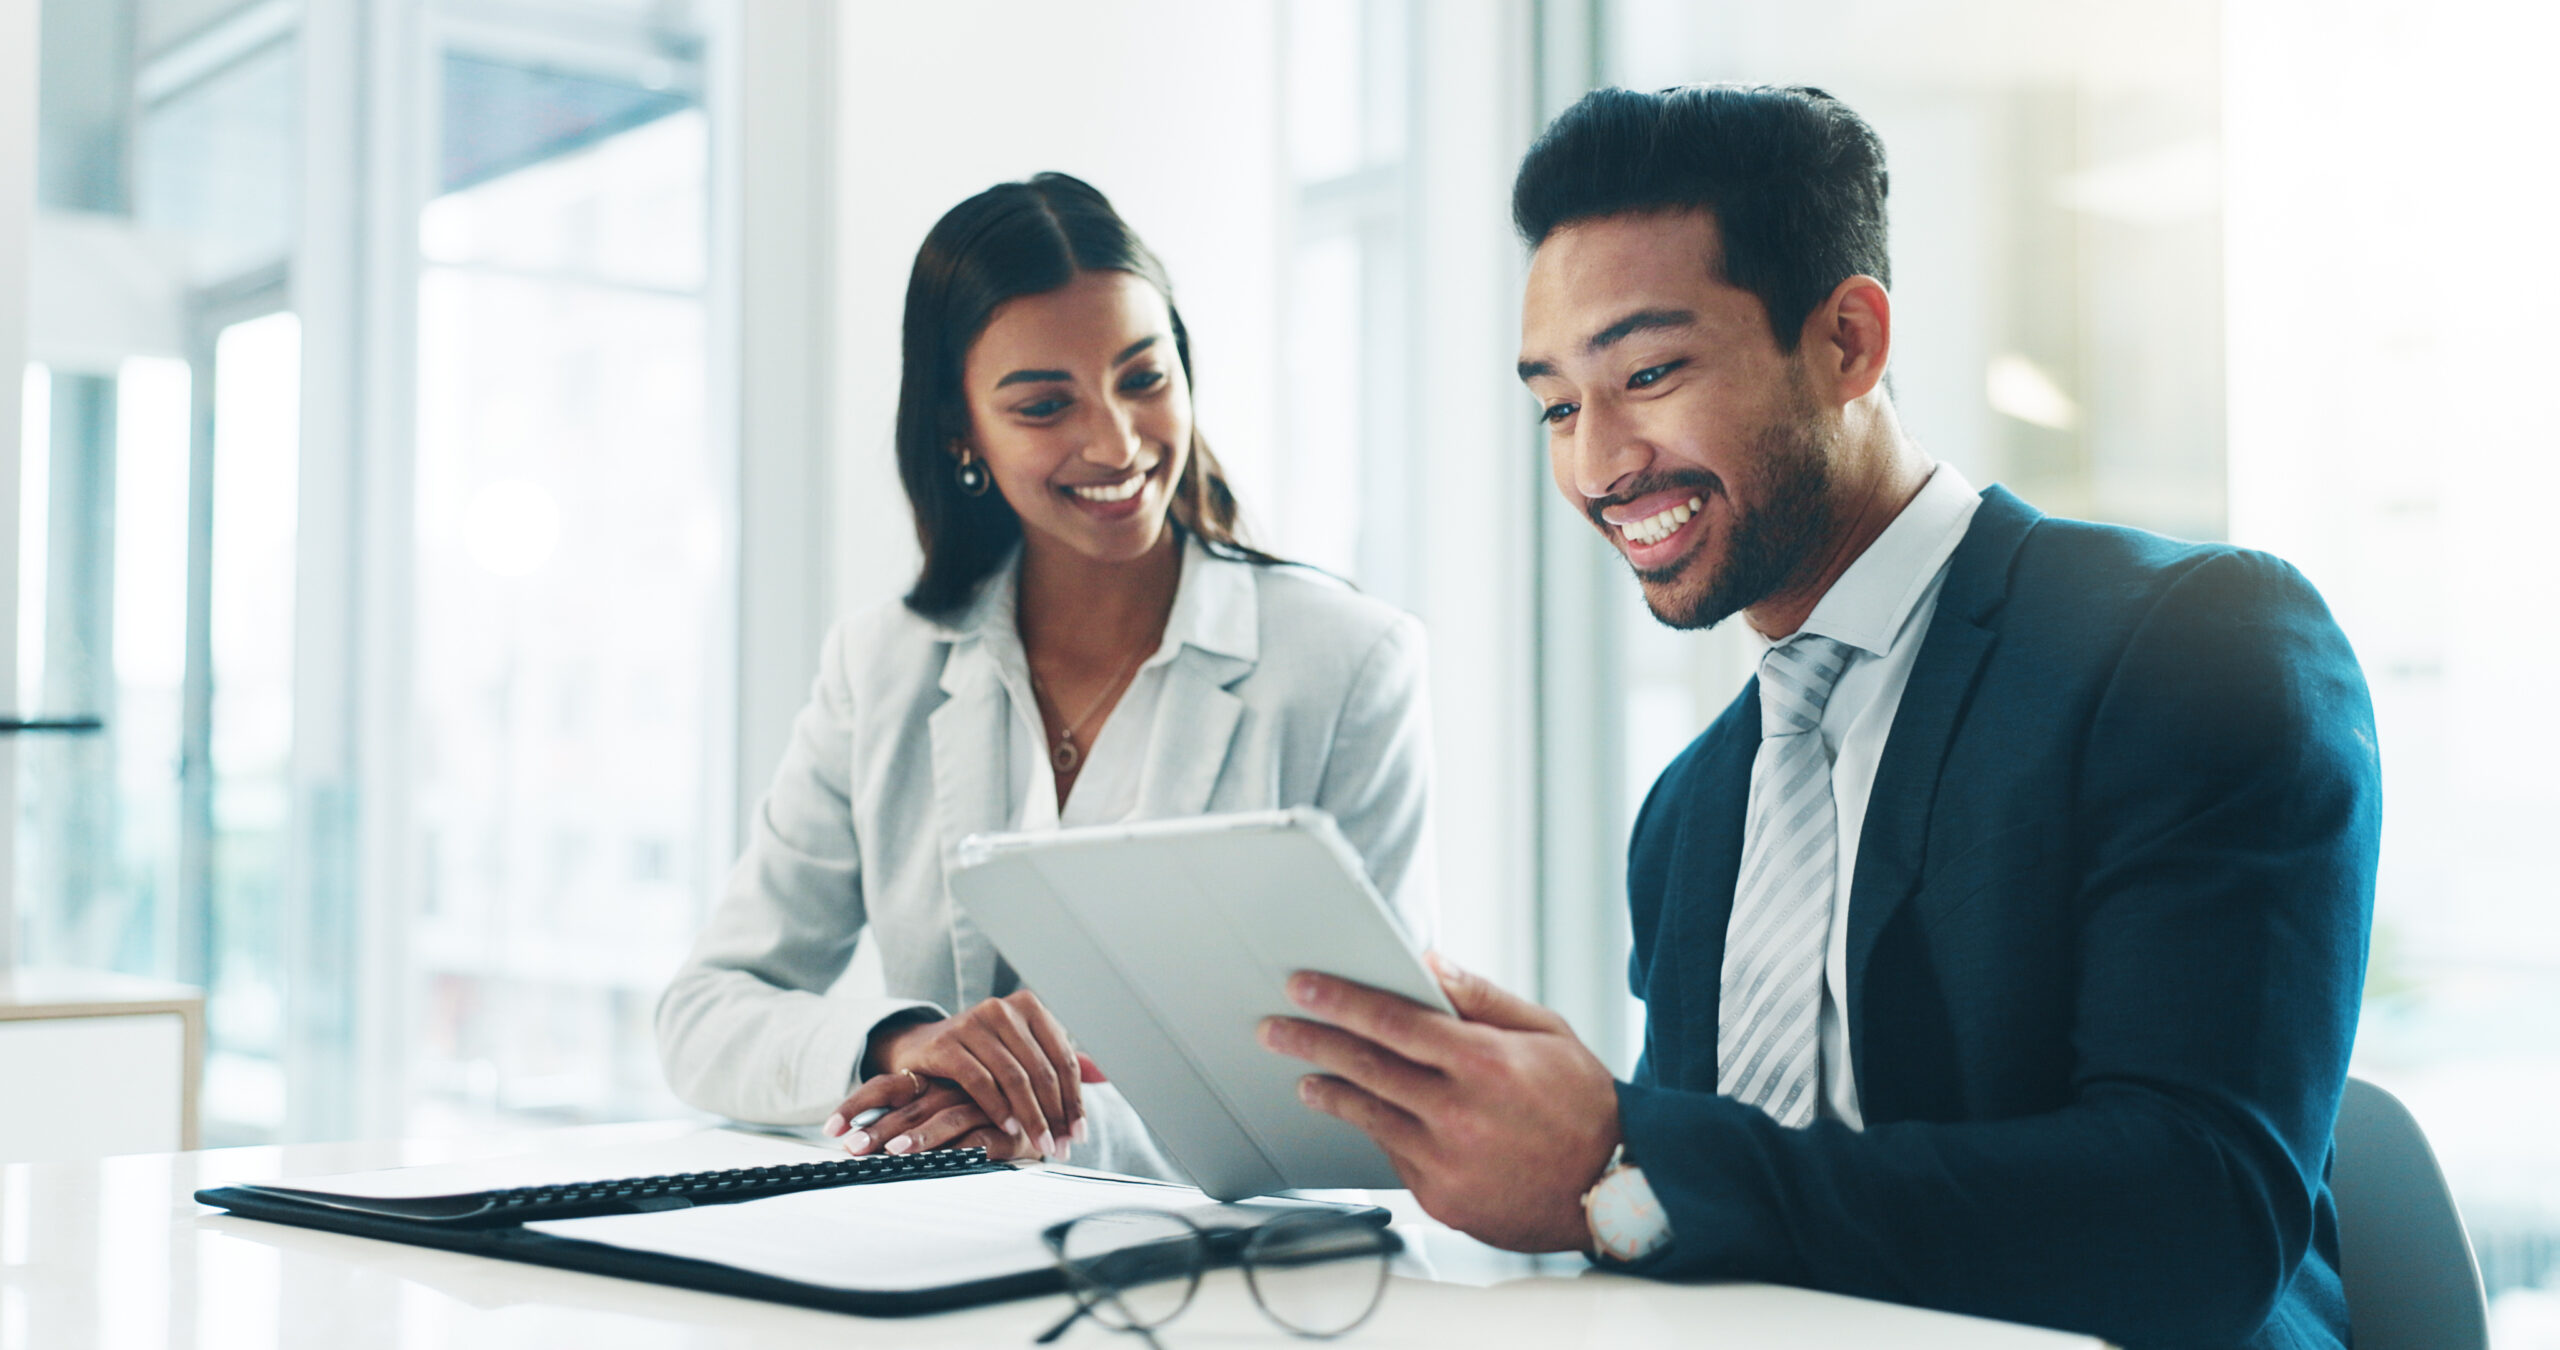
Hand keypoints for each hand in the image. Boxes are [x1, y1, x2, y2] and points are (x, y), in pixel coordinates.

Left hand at [822, 1070, 1025, 1158]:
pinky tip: (948, 1159)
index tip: (831, 1129)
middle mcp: (954, 1087)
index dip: (857, 1105)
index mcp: (931, 1078)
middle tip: (856, 1147)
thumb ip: (901, 1115)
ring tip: (895, 1153)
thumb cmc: (977, 1110)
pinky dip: (964, 1149)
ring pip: (946, 1117)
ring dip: (921, 1137)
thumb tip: (848, 1136)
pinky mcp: (1007, 1128)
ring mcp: (981, 1104)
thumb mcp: (935, 1105)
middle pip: (911, 1105)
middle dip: (881, 1128)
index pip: (886, 1087)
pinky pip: (983, 1137)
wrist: (1036, 1105)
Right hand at [834, 991, 1083, 1157]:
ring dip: (1031, 1117)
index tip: (1079, 1135)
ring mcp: (973, 1023)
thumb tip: (1104, 1076)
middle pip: (1042, 1070)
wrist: (920, 1049)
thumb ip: (1057, 1060)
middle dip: (1055, 1115)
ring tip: (1040, 1144)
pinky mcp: (947, 1044)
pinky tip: (1008, 1127)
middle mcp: (1003, 1009)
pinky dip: (998, 1107)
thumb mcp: (1020, 1051)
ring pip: (1015, 1077)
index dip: (1074, 1100)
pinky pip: (980, 1081)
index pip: (1063, 1059)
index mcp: (1030, 1007)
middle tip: (1060, 1147)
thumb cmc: (980, 1054)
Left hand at [1258, 953, 1619, 1252]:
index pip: (1393, 1021)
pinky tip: (1364, 1114)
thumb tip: (1428, 964)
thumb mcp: (1545, 1032)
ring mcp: (1446, 1161)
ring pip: (1368, 1116)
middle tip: (1275, 1028)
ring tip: (1306, 1075)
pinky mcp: (1440, 1197)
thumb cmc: (1585, 1106)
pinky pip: (1391, 1154)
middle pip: (1365, 1068)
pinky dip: (1374, 1129)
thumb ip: (1480, 998)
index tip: (1303, 986)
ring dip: (1328, 1091)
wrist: (1615, 1189)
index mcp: (1485, 1062)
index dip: (1340, 1001)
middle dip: (1311, 1042)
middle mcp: (1459, 1113)